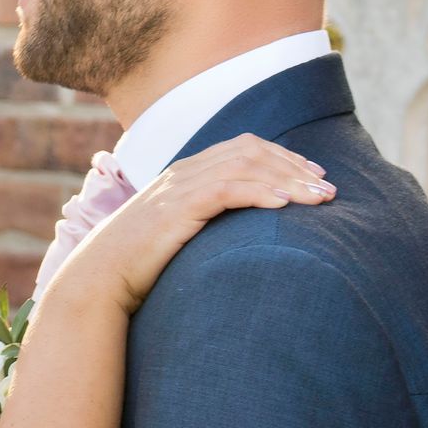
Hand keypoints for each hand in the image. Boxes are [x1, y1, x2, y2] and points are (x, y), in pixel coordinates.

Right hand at [50, 134, 333, 316]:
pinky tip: (285, 206)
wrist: (99, 279)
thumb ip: (204, 223)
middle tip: (328, 188)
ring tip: (320, 199)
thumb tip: (239, 235)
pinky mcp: (177, 209)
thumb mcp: (176, 236)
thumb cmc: (137, 266)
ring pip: (245, 167)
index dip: (283, 158)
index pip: (243, 148)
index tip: (314, 176)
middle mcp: (183, 173)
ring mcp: (179, 188)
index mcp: (184, 174)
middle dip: (295, 167)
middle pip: (251, 151)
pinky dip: (260, 193)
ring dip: (288, 180)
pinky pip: (227, 190)